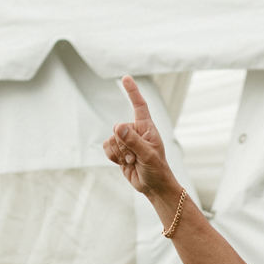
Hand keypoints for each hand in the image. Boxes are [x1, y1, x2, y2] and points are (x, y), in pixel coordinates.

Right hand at [105, 76, 178, 199]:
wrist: (152, 186)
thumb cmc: (156, 169)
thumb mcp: (147, 155)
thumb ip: (133, 141)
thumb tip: (118, 127)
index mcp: (146, 127)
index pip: (139, 105)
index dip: (132, 91)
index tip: (125, 78)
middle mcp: (135, 131)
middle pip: (118, 129)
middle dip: (123, 146)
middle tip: (136, 157)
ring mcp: (126, 141)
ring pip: (111, 140)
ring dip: (119, 154)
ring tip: (132, 161)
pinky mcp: (119, 151)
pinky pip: (106, 148)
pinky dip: (113, 157)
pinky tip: (124, 163)